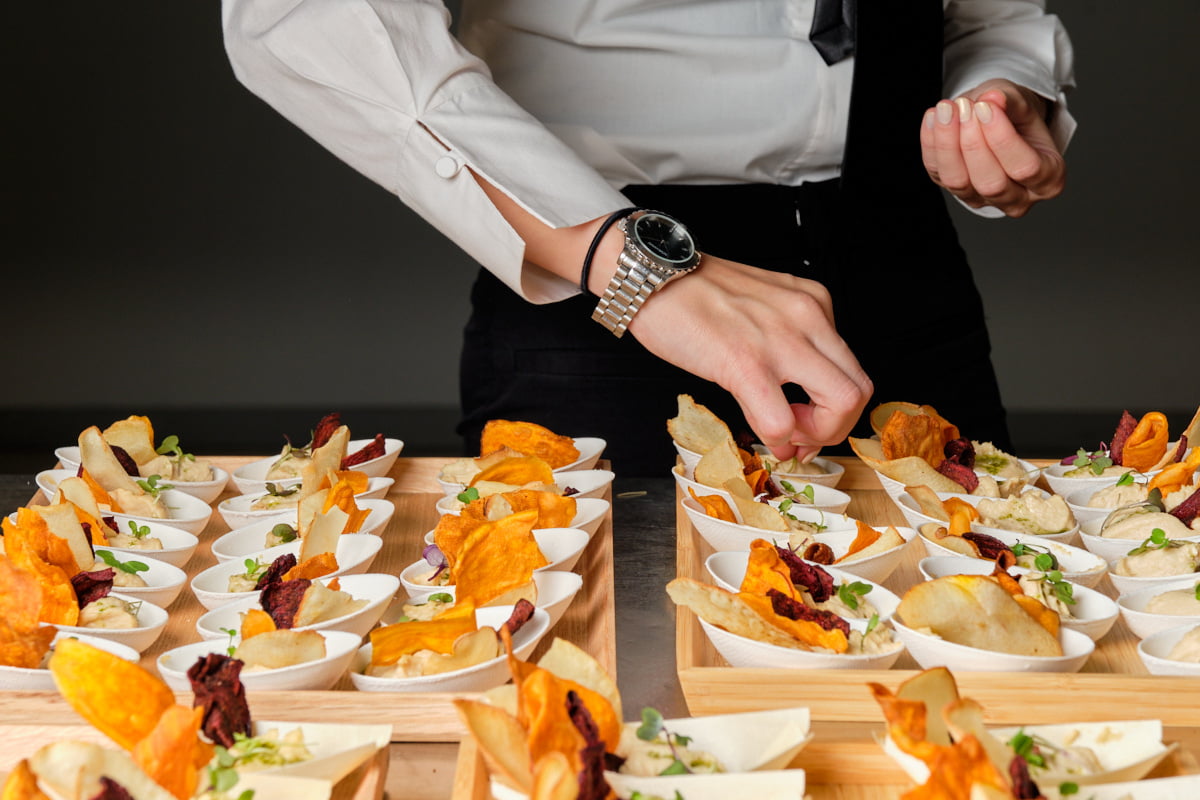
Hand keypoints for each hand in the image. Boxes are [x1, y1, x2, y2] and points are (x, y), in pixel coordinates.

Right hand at [628, 256, 872, 461]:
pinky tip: (758, 431)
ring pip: (840, 404)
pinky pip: (781, 421)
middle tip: (801, 435)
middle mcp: (808, 316)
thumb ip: (784, 345)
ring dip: (814, 435)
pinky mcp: (746, 362)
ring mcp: (781, 338)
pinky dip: (776, 439)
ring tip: (784, 433)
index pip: (851, 368)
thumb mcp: (759, 307)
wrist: (648, 274)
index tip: (806, 422)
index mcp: (813, 302)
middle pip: (858, 390)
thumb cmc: (692, 293)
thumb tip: (792, 403)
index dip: (835, 409)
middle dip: (835, 427)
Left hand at [920, 78, 1064, 217]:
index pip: (1025, 167)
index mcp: (1048, 180)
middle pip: (990, 182)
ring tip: (947, 109)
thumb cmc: (1017, 117)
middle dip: (973, 142)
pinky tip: (933, 117)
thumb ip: (1011, 100)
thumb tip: (992, 98)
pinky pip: (936, 173)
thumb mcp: (1024, 103)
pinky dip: (931, 143)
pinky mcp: (954, 192)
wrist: (998, 122)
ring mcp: (983, 200)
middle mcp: (1018, 198)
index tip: (985, 107)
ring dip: (947, 143)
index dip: (1001, 137)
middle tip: (965, 106)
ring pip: (958, 182)